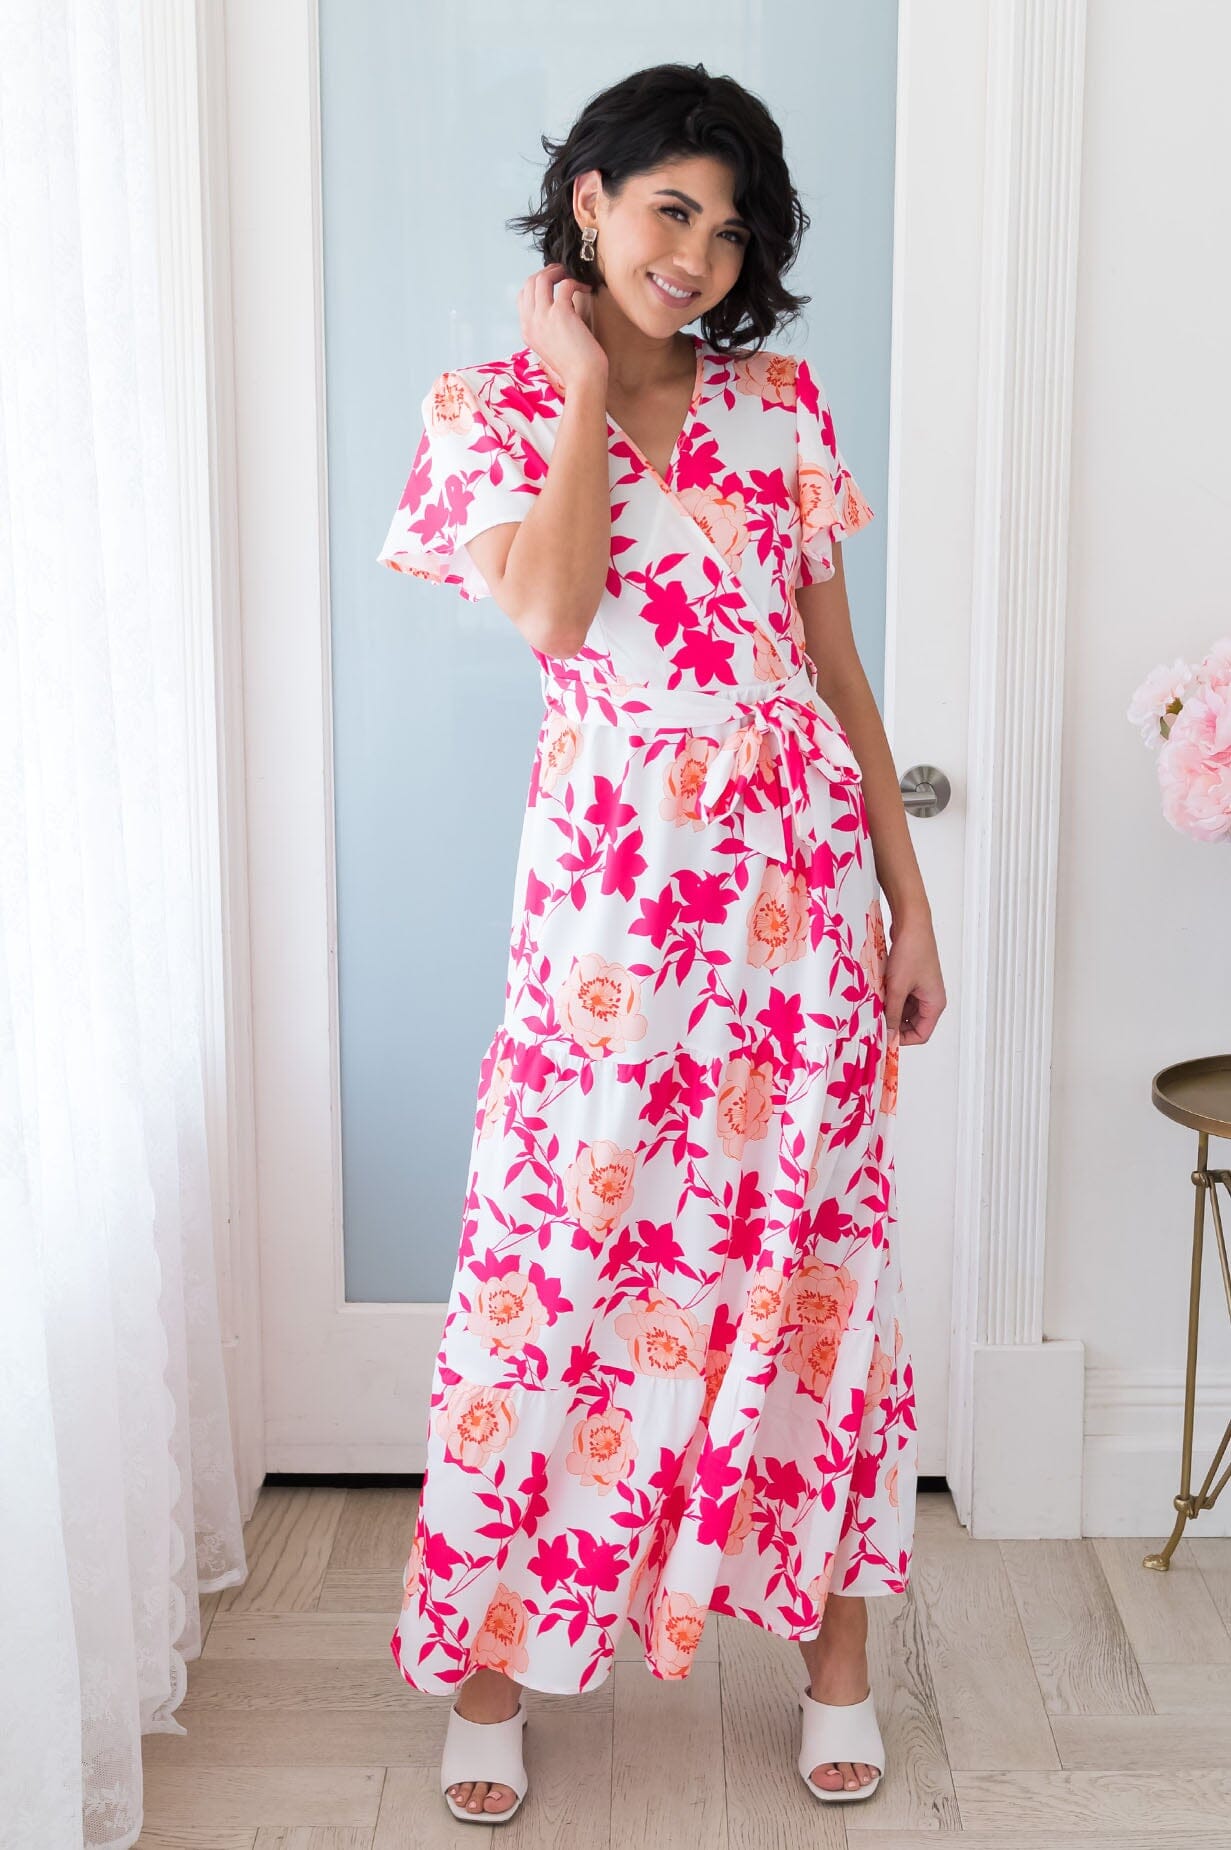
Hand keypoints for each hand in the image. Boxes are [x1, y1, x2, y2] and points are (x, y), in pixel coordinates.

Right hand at [518, 262, 606, 397]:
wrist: (583, 380)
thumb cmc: (575, 367)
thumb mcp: (553, 347)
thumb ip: (550, 328)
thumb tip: (563, 308)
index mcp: (527, 331)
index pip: (522, 297)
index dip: (537, 285)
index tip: (553, 283)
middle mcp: (530, 323)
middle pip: (529, 283)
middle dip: (546, 272)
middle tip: (563, 273)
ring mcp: (542, 317)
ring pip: (541, 278)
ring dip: (558, 271)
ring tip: (572, 275)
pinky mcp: (560, 313)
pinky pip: (564, 284)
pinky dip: (575, 281)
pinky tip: (586, 287)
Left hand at [883, 910, 945, 1045]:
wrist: (911, 921)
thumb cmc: (912, 951)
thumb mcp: (898, 988)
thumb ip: (892, 1015)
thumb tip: (888, 1036)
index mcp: (935, 1003)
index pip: (921, 1035)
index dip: (902, 1039)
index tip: (883, 1037)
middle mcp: (930, 998)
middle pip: (911, 1023)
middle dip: (893, 1022)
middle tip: (874, 1020)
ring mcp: (920, 988)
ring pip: (903, 1010)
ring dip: (888, 1009)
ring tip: (874, 1002)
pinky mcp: (910, 979)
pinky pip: (899, 996)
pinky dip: (888, 997)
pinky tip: (876, 991)